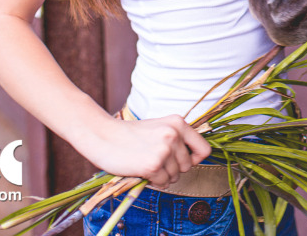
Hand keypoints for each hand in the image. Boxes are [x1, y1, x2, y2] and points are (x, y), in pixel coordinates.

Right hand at [84, 114, 211, 187]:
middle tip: (156, 163)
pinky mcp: (153, 165)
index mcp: (178, 123)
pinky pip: (163, 183)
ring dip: (163, 176)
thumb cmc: (129, 134)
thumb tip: (195, 159)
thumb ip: (177, 138)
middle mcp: (174, 135)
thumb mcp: (159, 127)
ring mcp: (164, 150)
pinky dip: (154, 182)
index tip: (183, 162)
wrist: (102, 135)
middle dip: (174, 169)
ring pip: (175, 176)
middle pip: (188, 166)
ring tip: (147, 165)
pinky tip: (142, 171)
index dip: (195, 159)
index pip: (204, 149)